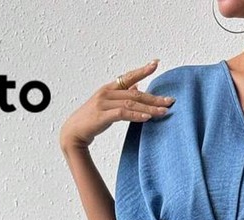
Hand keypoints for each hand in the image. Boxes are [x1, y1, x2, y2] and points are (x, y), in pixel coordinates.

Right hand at [59, 59, 174, 152]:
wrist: (74, 132)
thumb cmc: (92, 119)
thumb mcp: (107, 105)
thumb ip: (122, 96)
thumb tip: (137, 87)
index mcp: (109, 88)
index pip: (128, 76)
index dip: (142, 70)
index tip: (156, 63)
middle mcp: (107, 92)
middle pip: (135, 93)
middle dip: (154, 97)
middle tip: (170, 101)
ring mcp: (104, 103)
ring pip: (131, 103)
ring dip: (149, 108)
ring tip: (164, 112)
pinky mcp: (102, 115)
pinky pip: (122, 113)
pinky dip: (136, 115)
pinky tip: (147, 117)